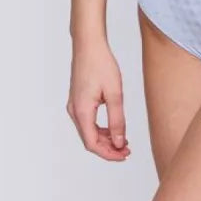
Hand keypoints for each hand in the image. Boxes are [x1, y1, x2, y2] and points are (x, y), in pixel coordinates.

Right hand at [67, 39, 130, 161]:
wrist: (88, 44)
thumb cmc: (101, 64)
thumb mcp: (115, 94)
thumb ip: (117, 120)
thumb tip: (119, 143)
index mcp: (82, 111)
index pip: (93, 144)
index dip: (109, 154)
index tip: (124, 155)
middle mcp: (74, 111)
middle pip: (89, 140)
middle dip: (108, 148)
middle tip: (127, 150)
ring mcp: (74, 105)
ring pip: (88, 131)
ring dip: (105, 138)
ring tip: (123, 140)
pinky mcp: (77, 100)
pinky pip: (87, 121)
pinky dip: (100, 128)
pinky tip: (113, 127)